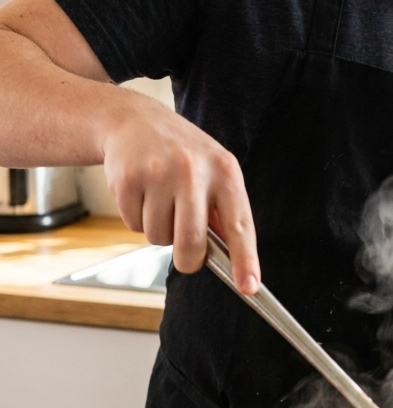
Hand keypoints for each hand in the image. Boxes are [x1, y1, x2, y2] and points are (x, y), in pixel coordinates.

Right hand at [101, 91, 259, 293]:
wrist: (134, 121)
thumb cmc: (181, 154)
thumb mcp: (213, 171)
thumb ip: (224, 212)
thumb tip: (232, 261)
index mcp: (225, 171)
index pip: (240, 225)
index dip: (245, 260)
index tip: (249, 287)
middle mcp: (193, 171)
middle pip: (191, 244)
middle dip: (187, 259)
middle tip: (185, 249)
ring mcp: (159, 174)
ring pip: (159, 239)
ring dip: (159, 230)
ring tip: (160, 199)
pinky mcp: (128, 180)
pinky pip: (134, 226)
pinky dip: (137, 218)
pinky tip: (142, 192)